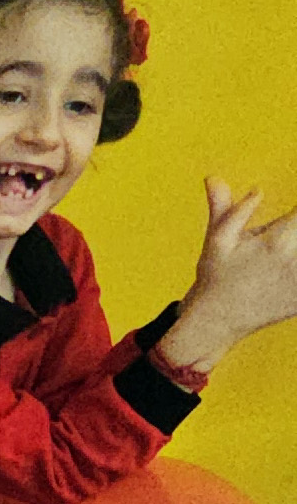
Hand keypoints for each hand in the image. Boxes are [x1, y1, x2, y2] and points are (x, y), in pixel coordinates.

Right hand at [157, 179, 296, 375]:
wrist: (216, 324)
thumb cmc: (215, 279)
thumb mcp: (216, 240)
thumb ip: (227, 208)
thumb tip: (214, 179)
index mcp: (279, 240)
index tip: (291, 218)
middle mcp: (296, 259)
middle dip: (296, 228)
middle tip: (289, 233)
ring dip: (296, 248)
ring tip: (286, 251)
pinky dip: (296, 272)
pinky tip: (287, 270)